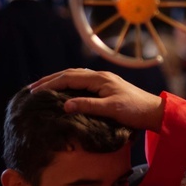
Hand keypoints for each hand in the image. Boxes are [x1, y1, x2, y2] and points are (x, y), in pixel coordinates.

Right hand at [29, 68, 164, 131]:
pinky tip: (64, 91)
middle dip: (49, 80)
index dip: (50, 84)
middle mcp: (100, 76)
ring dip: (58, 81)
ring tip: (43, 88)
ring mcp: (103, 81)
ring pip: (75, 76)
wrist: (154, 111)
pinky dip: (69, 85)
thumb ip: (88, 106)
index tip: (34, 92)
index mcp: (99, 79)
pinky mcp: (106, 87)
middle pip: (69, 74)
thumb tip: (65, 105)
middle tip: (31, 89)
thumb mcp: (111, 110)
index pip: (69, 78)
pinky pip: (82, 82)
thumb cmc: (135, 111)